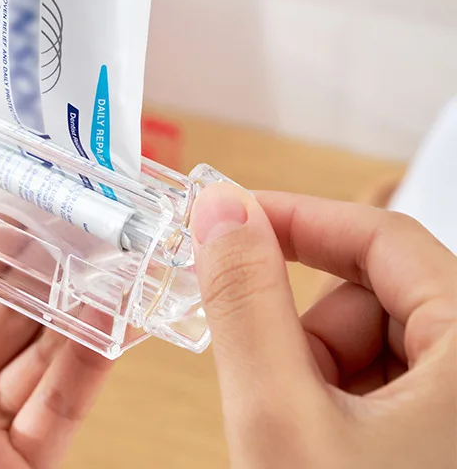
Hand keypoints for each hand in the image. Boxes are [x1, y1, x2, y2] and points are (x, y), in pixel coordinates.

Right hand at [190, 183, 456, 467]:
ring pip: (379, 340)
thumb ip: (245, 302)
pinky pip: (391, 382)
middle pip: (380, 291)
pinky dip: (342, 400)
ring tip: (305, 434)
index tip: (229, 220)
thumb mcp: (280, 417)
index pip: (385, 236)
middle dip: (310, 328)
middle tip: (274, 382)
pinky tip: (328, 449)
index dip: (296, 220)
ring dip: (321, 370)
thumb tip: (221, 211)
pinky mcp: (448, 435)